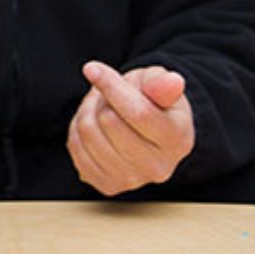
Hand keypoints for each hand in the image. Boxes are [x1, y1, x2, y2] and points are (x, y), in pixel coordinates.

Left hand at [66, 61, 193, 195]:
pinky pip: (76, 149)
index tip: (93, 69)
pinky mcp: (107, 184)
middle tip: (109, 98)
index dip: (111, 87)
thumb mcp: (158, 84)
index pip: (138, 112)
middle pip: (110, 122)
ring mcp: (132, 180)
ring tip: (102, 110)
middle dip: (103, 100)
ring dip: (88, 113)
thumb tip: (172, 82)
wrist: (145, 132)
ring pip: (89, 133)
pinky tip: (94, 128)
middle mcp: (158, 167)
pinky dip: (78, 131)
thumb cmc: (152, 103)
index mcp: (178, 140)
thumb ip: (161, 83)